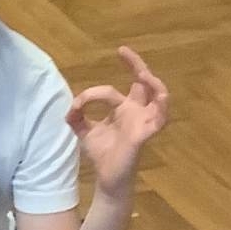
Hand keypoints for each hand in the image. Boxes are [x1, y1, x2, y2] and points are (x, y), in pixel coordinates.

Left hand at [67, 46, 169, 198]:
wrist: (107, 178)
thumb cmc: (102, 154)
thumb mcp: (85, 132)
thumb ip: (76, 118)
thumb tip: (69, 107)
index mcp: (123, 109)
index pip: (111, 91)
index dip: (92, 94)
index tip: (77, 104)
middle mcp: (136, 112)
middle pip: (144, 83)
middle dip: (137, 65)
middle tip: (124, 51)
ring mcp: (143, 122)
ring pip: (160, 97)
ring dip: (154, 84)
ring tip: (143, 73)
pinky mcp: (145, 134)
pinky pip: (160, 118)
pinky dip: (161, 107)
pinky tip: (159, 96)